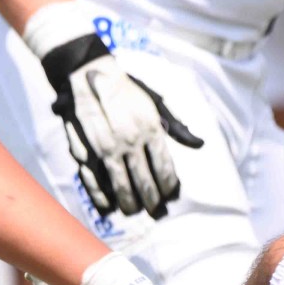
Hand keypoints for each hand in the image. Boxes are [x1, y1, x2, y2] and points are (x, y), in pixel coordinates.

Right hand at [24, 2, 203, 218]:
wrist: (86, 73)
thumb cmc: (126, 90)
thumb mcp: (155, 103)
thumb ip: (176, 127)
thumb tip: (199, 144)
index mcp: (149, 128)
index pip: (164, 167)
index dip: (168, 187)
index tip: (170, 196)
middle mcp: (128, 140)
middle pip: (144, 181)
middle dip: (151, 201)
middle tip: (155, 211)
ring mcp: (105, 147)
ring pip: (120, 185)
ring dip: (129, 203)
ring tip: (134, 211)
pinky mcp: (84, 149)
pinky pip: (93, 180)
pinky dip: (101, 196)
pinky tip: (108, 205)